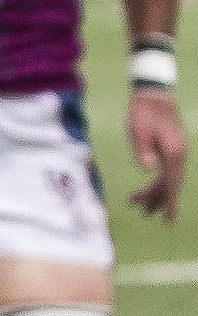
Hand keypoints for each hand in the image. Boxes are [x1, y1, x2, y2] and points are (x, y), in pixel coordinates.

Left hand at [127, 89, 185, 221]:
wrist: (153, 96)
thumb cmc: (144, 113)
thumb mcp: (139, 131)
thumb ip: (144, 150)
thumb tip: (148, 168)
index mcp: (173, 153)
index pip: (172, 183)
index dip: (169, 202)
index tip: (169, 219)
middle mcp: (178, 154)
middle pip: (170, 184)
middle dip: (156, 199)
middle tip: (142, 212)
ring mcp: (176, 152)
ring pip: (167, 178)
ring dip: (153, 191)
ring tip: (136, 204)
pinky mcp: (170, 149)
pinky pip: (165, 171)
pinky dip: (156, 181)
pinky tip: (146, 189)